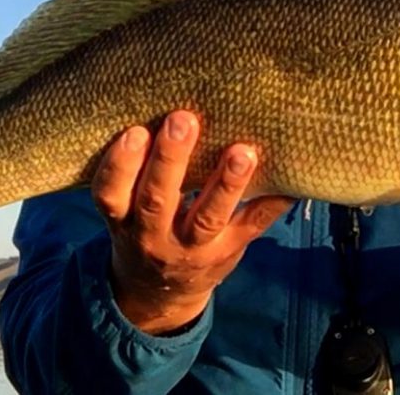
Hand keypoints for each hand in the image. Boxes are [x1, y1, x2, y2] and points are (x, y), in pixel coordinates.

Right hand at [92, 110, 295, 334]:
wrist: (160, 293)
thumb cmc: (143, 229)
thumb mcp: (125, 210)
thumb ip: (134, 173)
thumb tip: (159, 106)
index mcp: (123, 221)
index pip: (110, 195)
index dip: (121, 165)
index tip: (135, 131)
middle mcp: (153, 238)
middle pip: (157, 201)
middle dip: (170, 160)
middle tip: (183, 120)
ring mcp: (193, 248)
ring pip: (208, 217)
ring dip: (226, 183)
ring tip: (242, 152)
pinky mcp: (229, 250)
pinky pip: (252, 224)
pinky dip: (273, 201)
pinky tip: (289, 179)